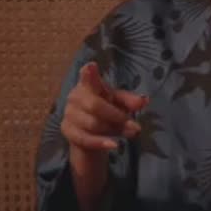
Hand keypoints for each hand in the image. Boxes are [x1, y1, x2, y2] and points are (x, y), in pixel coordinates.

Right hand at [60, 62, 146, 210]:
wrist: (90, 136)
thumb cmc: (106, 112)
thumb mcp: (120, 104)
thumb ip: (130, 101)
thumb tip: (143, 101)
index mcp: (88, 85)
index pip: (87, 77)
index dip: (89, 73)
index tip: (91, 66)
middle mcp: (75, 97)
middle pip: (95, 106)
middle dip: (117, 116)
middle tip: (135, 126)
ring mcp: (69, 114)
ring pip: (93, 124)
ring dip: (114, 130)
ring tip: (131, 133)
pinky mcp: (67, 131)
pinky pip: (85, 139)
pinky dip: (100, 143)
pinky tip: (114, 145)